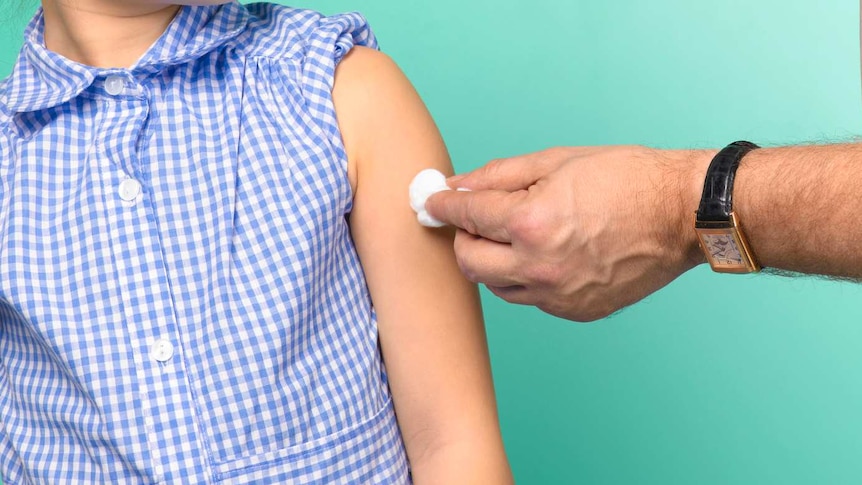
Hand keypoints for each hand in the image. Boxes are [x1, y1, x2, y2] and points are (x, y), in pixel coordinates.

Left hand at [424, 146, 710, 321]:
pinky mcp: (574, 311)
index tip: (431, 202)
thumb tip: (458, 186)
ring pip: (496, 285)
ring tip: (519, 235)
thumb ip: (499, 176)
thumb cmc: (626, 179)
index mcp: (531, 222)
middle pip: (468, 261)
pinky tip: (550, 254)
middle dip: (464, 237)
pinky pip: (531, 298)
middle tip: (477, 219)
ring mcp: (557, 295)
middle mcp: (539, 266)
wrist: (681, 215)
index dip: (442, 205)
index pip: (465, 216)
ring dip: (493, 260)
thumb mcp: (557, 161)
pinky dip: (527, 277)